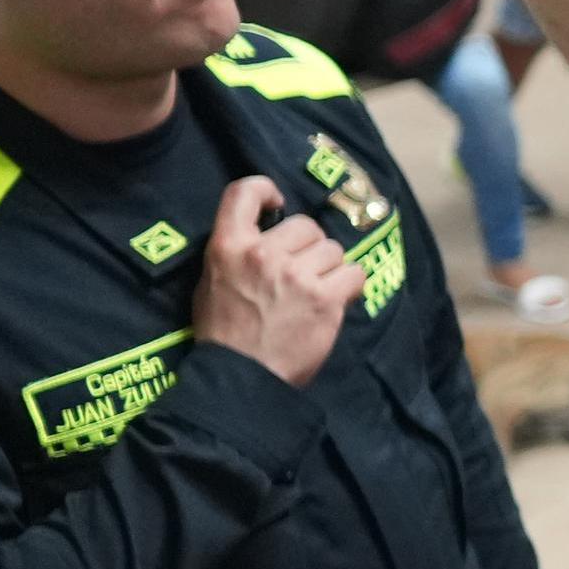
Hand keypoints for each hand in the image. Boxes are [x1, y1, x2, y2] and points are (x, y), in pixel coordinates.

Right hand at [190, 176, 360, 387]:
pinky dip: (350, 286)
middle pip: (307, 227)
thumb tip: (267, 234)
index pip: (243, 192)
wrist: (239, 378)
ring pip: (333, 250)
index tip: (277, 204)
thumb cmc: (224, 333)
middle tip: (299, 275)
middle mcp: (263, 255)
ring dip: (329, 269)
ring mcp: (296, 276)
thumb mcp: (212, 282)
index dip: (265, 190)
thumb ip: (238, 252)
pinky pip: (355, 273)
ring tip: (314, 293)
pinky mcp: (325, 298)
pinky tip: (336, 300)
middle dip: (308, 248)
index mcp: (228, 247)